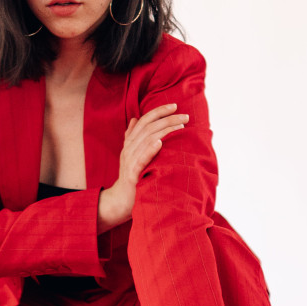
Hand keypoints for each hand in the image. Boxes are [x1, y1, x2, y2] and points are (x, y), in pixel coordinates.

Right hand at [98, 103, 188, 230]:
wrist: (121, 199)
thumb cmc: (131, 176)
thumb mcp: (131, 154)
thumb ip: (132, 137)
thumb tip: (135, 119)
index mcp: (130, 142)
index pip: (144, 120)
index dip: (158, 111)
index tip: (174, 106)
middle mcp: (129, 148)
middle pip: (149, 127)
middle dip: (168, 119)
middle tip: (185, 116)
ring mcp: (129, 160)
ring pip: (147, 139)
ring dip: (164, 131)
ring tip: (179, 126)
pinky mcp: (132, 173)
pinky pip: (141, 159)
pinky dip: (150, 149)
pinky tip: (159, 142)